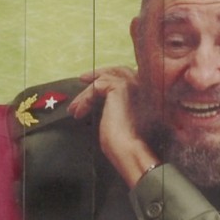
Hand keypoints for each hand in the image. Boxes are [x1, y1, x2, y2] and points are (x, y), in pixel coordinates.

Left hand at [71, 67, 159, 186]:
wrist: (128, 149)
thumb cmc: (126, 143)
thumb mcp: (120, 120)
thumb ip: (116, 107)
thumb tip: (100, 103)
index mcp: (145, 93)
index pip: (127, 76)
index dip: (109, 77)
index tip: (91, 81)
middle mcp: (142, 85)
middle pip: (117, 70)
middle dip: (98, 73)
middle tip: (81, 78)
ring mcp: (132, 84)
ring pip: (103, 79)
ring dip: (85, 94)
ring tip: (74, 106)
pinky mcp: (120, 87)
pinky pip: (96, 87)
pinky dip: (84, 99)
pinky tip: (78, 112)